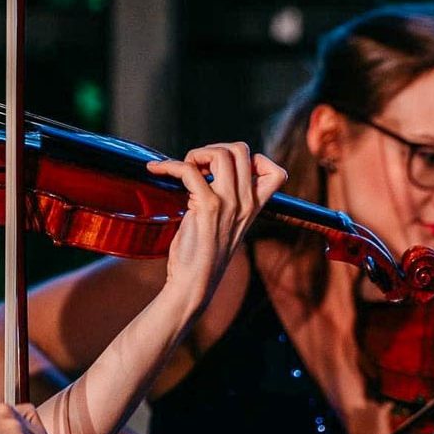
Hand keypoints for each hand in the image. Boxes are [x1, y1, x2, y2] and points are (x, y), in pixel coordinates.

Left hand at [147, 144, 285, 303]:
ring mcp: (229, 204)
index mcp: (254, 208)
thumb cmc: (204, 255)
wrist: (195, 283)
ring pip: (220, 154)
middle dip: (214, 149)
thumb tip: (205, 173)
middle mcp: (246, 203)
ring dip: (196, 154)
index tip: (226, 169)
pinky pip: (189, 170)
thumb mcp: (226, 225)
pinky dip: (169, 165)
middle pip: (241, 150)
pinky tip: (157, 170)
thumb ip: (227, 201)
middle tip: (197, 167)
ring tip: (181, 169)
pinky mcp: (207, 207)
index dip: (253, 159)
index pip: (276, 173)